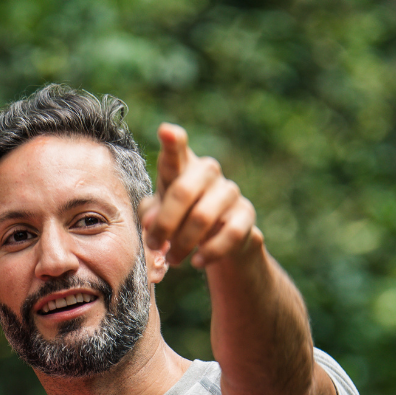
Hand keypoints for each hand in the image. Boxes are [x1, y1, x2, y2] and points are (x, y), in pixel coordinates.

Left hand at [139, 123, 259, 269]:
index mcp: (181, 168)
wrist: (215, 241)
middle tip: (154, 246)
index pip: (176, 152)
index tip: (166, 131)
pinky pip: (229, 235)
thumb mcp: (158, 216)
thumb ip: (149, 216)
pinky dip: (209, 252)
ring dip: (183, 244)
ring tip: (173, 260)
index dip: (172, 141)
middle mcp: (207, 172)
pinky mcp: (246, 214)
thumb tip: (150, 223)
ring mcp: (229, 191)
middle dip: (164, 225)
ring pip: (203, 217)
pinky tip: (197, 262)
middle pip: (182, 192)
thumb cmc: (178, 220)